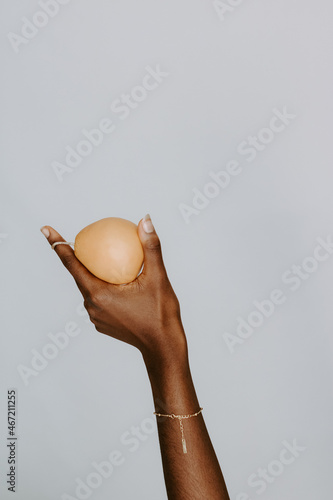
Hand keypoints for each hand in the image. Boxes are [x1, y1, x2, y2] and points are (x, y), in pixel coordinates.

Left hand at [40, 215, 186, 365]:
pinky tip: (117, 281)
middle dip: (77, 256)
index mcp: (98, 294)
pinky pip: (99, 299)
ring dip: (93, 273)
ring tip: (103, 260)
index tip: (46, 230)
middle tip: (82, 237)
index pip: (72, 264)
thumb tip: (144, 220)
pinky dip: (103, 286)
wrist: (164, 347)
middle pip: (79, 275)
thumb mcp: (158, 278)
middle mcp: (92, 306)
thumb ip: (150, 247)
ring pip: (90, 287)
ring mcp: (96, 317)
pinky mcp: (103, 323)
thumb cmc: (161, 314)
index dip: (58, 244)